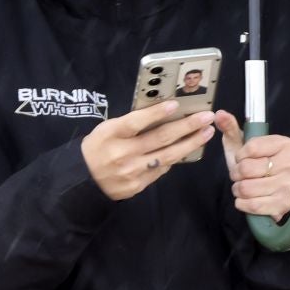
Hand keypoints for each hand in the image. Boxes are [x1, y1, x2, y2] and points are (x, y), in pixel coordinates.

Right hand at [81, 104, 217, 200]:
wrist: (83, 179)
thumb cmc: (98, 147)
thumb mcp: (107, 129)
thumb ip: (131, 123)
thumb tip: (162, 114)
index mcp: (111, 135)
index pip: (136, 122)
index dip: (156, 113)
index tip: (176, 105)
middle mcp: (122, 153)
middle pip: (160, 138)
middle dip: (187, 126)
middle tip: (206, 117)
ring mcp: (131, 171)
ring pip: (168, 156)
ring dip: (191, 143)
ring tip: (206, 132)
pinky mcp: (138, 185)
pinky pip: (161, 170)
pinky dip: (175, 158)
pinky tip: (188, 149)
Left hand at [214, 112, 289, 221]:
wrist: (271, 189)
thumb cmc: (256, 164)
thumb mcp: (242, 145)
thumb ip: (230, 127)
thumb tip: (219, 114)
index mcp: (283, 144)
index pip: (250, 148)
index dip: (240, 156)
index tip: (244, 158)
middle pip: (246, 169)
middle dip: (237, 174)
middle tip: (243, 175)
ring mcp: (289, 185)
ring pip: (247, 188)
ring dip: (239, 189)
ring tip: (245, 187)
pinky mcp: (284, 204)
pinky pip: (253, 205)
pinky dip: (243, 203)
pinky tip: (247, 199)